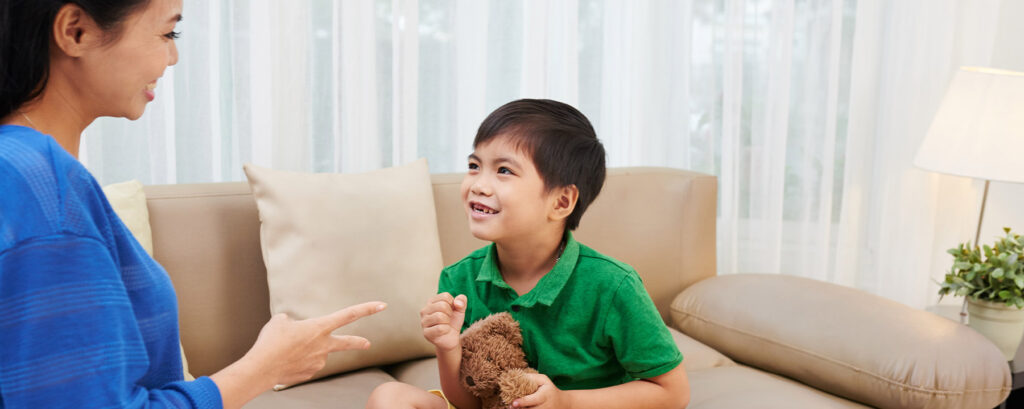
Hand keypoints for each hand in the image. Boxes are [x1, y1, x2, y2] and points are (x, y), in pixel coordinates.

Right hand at [246, 301, 386, 385]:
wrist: (262, 367)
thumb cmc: (271, 342)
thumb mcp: (280, 321)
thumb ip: (292, 322)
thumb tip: (293, 326)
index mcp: (319, 327)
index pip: (349, 314)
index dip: (367, 309)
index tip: (382, 306)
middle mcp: (324, 345)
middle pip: (346, 342)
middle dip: (358, 342)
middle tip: (367, 344)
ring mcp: (318, 361)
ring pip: (316, 353)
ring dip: (305, 351)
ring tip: (286, 350)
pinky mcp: (310, 373)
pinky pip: (305, 364)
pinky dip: (297, 362)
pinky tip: (285, 361)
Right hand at [420, 292, 466, 351]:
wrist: (451, 338)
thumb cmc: (453, 322)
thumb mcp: (460, 309)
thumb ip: (462, 301)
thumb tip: (457, 303)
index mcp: (431, 302)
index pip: (445, 296)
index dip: (453, 304)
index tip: (451, 310)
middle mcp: (424, 310)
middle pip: (442, 305)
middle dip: (450, 313)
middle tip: (449, 319)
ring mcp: (423, 322)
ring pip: (439, 316)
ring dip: (447, 321)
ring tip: (446, 324)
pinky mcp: (426, 333)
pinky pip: (440, 328)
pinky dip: (446, 330)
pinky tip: (444, 331)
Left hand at [512, 374, 567, 408]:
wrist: (562, 403)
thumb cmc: (549, 389)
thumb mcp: (543, 380)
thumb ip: (532, 378)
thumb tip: (518, 377)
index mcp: (545, 396)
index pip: (533, 400)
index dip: (522, 402)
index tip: (513, 403)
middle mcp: (544, 407)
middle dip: (519, 407)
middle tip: (510, 405)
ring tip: (512, 406)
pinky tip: (520, 407)